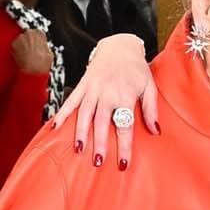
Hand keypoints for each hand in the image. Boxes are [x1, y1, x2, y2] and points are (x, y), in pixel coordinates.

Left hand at [10, 28, 53, 75]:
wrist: (32, 71)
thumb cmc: (42, 64)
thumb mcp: (50, 53)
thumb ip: (44, 46)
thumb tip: (43, 46)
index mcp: (39, 33)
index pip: (38, 32)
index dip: (39, 39)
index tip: (38, 44)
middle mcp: (28, 33)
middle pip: (28, 35)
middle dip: (30, 41)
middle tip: (32, 50)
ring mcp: (19, 38)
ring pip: (21, 40)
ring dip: (23, 45)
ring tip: (27, 55)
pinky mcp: (13, 44)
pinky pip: (16, 45)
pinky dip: (18, 50)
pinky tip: (22, 56)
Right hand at [52, 32, 158, 167]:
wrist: (120, 46)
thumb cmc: (137, 69)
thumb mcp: (150, 87)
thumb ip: (151, 109)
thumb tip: (155, 132)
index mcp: (125, 95)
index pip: (125, 125)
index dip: (124, 146)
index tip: (122, 163)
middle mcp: (107, 93)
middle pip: (102, 122)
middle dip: (99, 143)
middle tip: (97, 162)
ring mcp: (92, 89)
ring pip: (84, 113)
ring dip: (80, 132)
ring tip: (78, 149)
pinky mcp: (83, 85)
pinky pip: (71, 101)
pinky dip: (62, 113)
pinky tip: (54, 127)